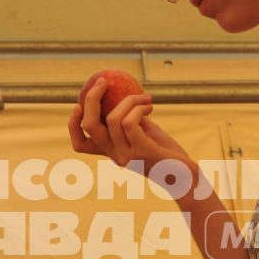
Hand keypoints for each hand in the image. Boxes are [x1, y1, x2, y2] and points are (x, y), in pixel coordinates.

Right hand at [68, 82, 194, 179]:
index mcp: (111, 153)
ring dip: (129, 99)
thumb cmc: (166, 153)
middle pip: (89, 125)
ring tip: (145, 98)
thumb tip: (122, 94)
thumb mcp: (144, 134)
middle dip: (92, 98)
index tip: (78, 104)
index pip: (80, 144)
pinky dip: (138, 108)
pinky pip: (130, 122)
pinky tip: (149, 106)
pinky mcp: (141, 152)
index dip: (72, 124)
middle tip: (104, 81)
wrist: (185, 177)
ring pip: (113, 118)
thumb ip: (131, 120)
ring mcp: (126, 155)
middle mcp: (114, 156)